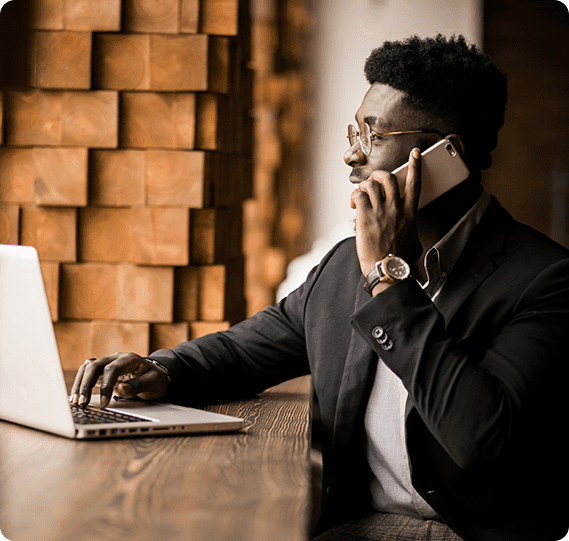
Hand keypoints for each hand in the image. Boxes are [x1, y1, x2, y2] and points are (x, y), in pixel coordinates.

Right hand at [69, 352, 168, 408]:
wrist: (155, 376)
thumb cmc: (155, 379)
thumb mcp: (154, 383)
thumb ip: (139, 385)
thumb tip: (122, 388)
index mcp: (130, 359)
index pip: (112, 369)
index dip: (106, 386)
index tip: (104, 402)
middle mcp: (116, 358)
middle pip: (95, 366)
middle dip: (86, 385)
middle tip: (83, 403)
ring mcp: (108, 364)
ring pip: (87, 369)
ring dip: (80, 385)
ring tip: (77, 402)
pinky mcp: (102, 372)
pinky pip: (87, 375)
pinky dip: (79, 385)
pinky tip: (75, 397)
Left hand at [350, 148, 422, 280]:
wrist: (389, 269)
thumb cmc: (401, 260)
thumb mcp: (415, 242)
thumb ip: (411, 231)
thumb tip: (410, 233)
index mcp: (410, 213)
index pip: (415, 184)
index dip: (416, 166)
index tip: (415, 154)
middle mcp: (396, 208)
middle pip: (389, 178)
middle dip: (379, 174)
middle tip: (374, 180)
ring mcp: (380, 211)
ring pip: (371, 184)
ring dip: (364, 185)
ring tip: (360, 195)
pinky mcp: (365, 217)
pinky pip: (359, 195)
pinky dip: (354, 196)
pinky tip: (353, 204)